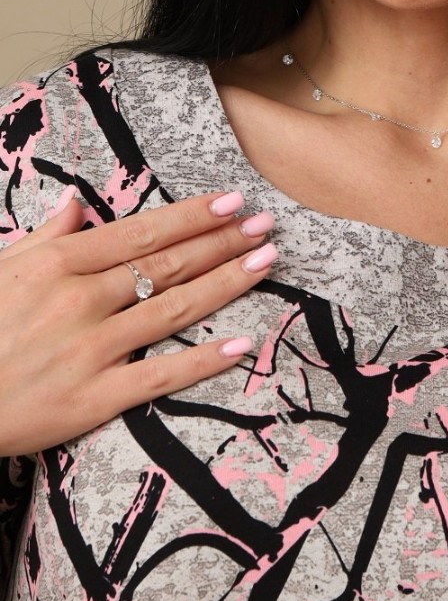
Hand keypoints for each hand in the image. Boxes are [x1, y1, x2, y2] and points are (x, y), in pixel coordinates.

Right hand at [0, 188, 276, 454]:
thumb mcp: (1, 268)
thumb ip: (46, 237)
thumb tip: (77, 206)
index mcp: (59, 263)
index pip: (143, 232)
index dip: (194, 216)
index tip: (234, 202)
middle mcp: (80, 299)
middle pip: (168, 265)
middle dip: (224, 241)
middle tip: (268, 225)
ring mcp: (90, 349)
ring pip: (173, 309)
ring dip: (226, 283)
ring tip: (267, 262)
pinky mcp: (92, 398)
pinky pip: (159, 375)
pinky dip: (202, 361)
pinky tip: (241, 345)